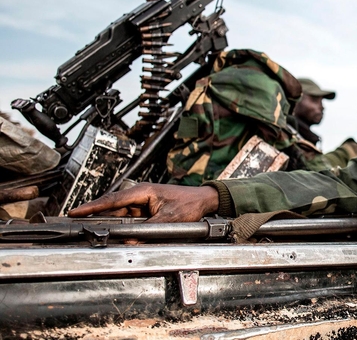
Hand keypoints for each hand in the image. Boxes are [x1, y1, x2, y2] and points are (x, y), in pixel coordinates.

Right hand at [68, 184, 219, 222]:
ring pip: (120, 215)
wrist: (203, 200)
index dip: (92, 207)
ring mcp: (142, 202)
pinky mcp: (146, 210)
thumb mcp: (169, 219)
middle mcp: (140, 195)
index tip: (76, 212)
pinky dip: (122, 226)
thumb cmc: (189, 203)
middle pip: (112, 208)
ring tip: (93, 230)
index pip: (112, 200)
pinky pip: (129, 218)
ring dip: (110, 223)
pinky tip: (116, 233)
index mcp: (142, 191)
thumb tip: (131, 241)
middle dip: (96, 216)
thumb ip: (149, 231)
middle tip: (77, 224)